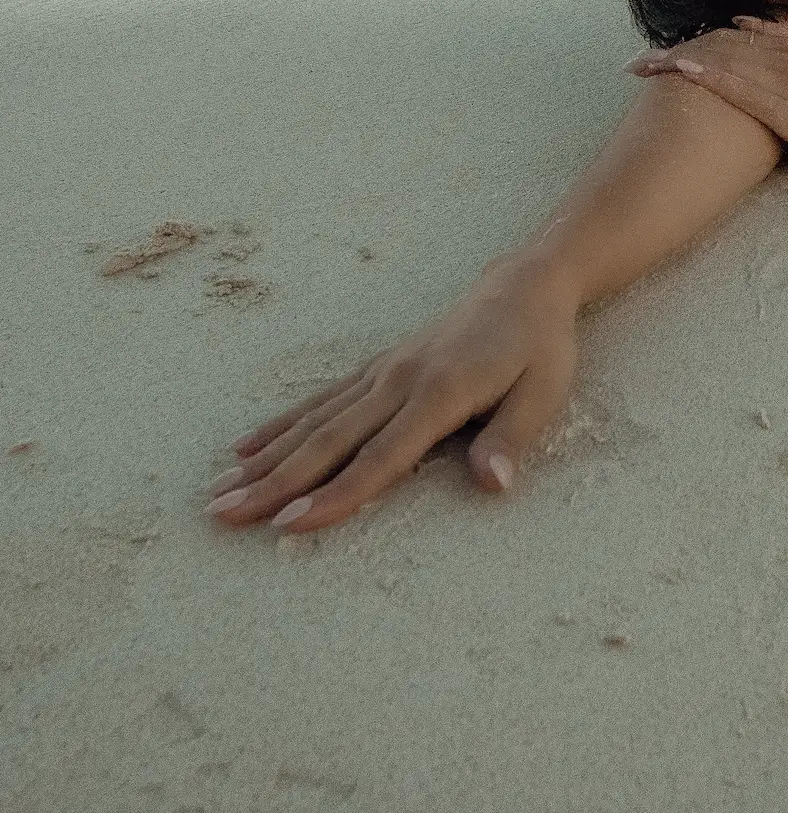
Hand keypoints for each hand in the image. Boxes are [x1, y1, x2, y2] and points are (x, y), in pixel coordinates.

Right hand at [205, 265, 579, 534]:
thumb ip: (512, 439)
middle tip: (222, 515)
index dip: (336, 495)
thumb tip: (492, 486)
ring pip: (313, 422)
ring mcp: (381, 372)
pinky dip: (280, 426)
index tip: (290, 525)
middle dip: (274, 484)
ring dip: (265, 461)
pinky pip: (320, 401)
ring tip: (218, 494)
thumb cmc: (540, 347)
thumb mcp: (545, 392)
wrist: (524, 286)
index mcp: (440, 393)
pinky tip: (245, 449)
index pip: (381, 457)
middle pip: (328, 442)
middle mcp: (398, 381)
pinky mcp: (376, 369)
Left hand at [630, 18, 787, 175]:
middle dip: (676, 53)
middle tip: (638, 60)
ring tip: (642, 65)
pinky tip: (682, 70)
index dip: (698, 43)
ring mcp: (785, 79)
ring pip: (723, 61)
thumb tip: (768, 46)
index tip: (666, 51)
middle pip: (719, 47)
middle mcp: (786, 56)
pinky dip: (709, 74)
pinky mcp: (786, 106)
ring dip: (679, 61)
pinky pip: (741, 86)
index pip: (735, 40)